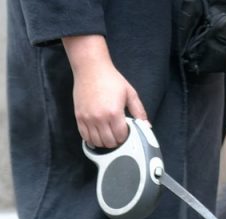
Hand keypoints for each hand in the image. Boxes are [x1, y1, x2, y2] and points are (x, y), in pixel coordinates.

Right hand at [62, 34, 147, 148]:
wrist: (90, 68)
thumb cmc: (110, 79)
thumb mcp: (130, 93)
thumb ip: (139, 111)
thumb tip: (146, 126)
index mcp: (114, 112)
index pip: (121, 137)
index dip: (126, 137)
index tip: (126, 132)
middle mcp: (99, 117)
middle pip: (109, 142)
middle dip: (116, 142)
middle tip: (118, 135)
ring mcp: (88, 118)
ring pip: (97, 142)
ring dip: (104, 142)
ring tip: (108, 135)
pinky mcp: (79, 116)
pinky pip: (84, 136)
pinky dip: (92, 140)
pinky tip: (97, 135)